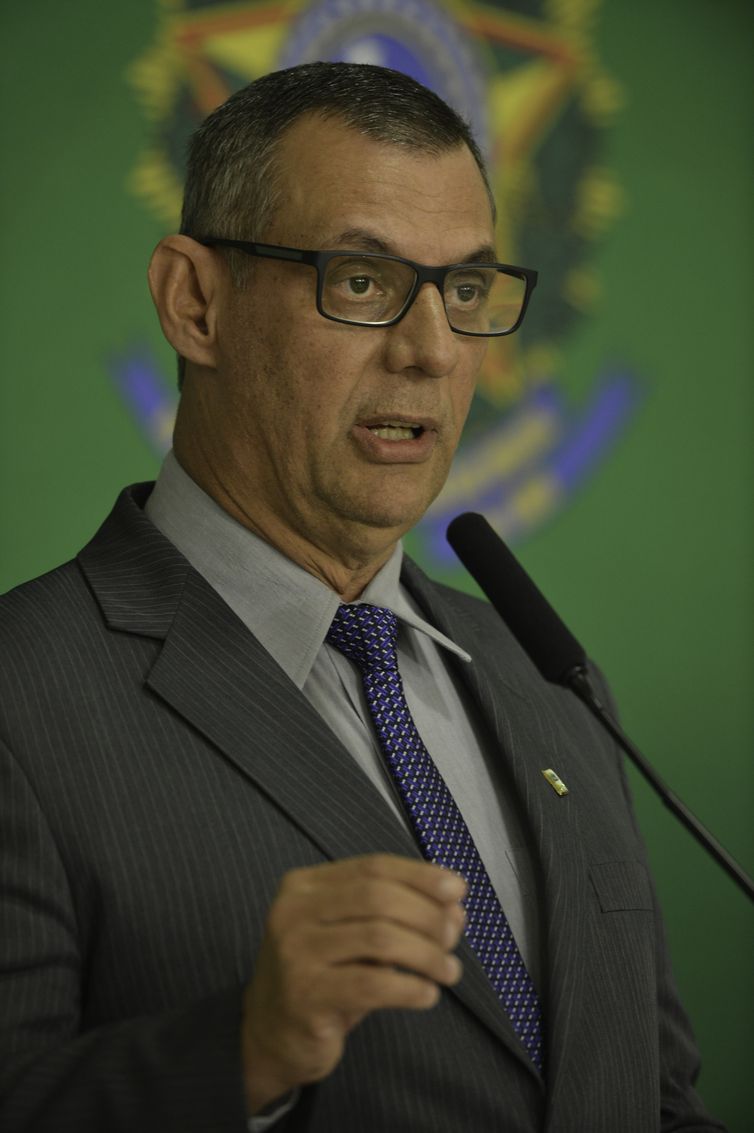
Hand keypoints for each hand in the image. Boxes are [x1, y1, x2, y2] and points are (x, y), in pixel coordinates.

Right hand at [241, 854, 466, 1113]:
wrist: (270, 1034)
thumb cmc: (322, 976)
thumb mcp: (354, 937)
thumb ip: (398, 915)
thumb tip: (455, 907)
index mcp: (304, 885)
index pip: (373, 866)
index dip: (420, 875)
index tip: (457, 888)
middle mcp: (293, 911)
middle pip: (378, 897)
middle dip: (426, 914)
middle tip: (453, 937)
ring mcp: (295, 953)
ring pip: (380, 938)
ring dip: (426, 954)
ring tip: (449, 971)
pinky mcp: (305, 996)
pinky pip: (372, 984)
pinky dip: (410, 987)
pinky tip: (427, 995)